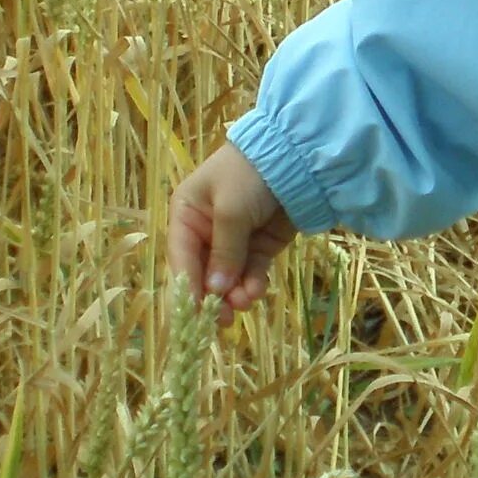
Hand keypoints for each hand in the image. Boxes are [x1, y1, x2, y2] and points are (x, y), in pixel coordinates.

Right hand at [166, 141, 296, 320]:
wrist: (296, 156)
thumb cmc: (249, 175)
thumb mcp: (231, 210)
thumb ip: (224, 252)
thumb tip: (216, 291)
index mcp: (187, 214)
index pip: (180, 257)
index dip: (186, 286)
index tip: (194, 314)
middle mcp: (206, 231)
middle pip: (203, 273)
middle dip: (213, 296)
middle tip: (222, 320)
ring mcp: (235, 240)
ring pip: (229, 277)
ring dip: (235, 294)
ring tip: (246, 302)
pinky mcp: (261, 246)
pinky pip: (251, 272)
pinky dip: (253, 284)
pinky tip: (256, 292)